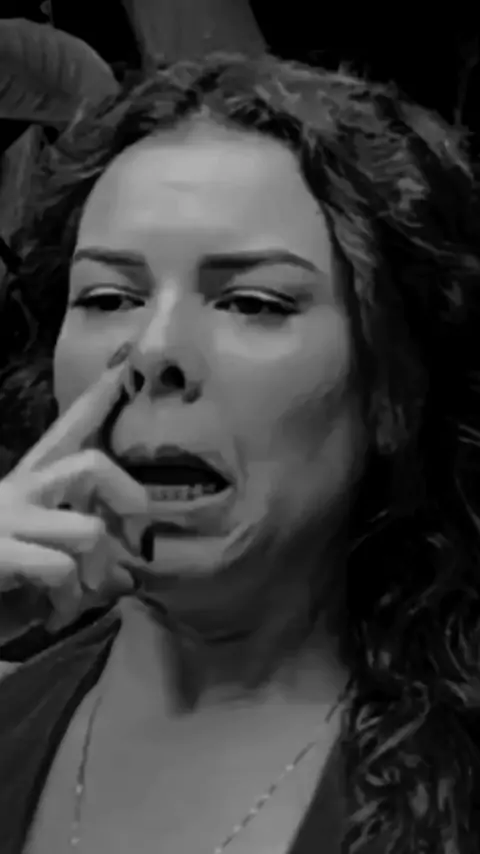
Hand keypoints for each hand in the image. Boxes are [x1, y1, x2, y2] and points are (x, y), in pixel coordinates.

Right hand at [0, 362, 148, 633]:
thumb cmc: (1, 581)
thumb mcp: (49, 564)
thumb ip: (89, 560)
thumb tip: (129, 577)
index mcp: (31, 484)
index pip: (67, 430)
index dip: (96, 398)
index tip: (125, 358)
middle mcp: (19, 491)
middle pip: (91, 465)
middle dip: (126, 497)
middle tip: (137, 530)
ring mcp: (9, 519)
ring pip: (89, 530)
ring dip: (97, 574)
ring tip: (81, 597)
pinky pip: (62, 569)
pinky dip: (71, 600)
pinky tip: (54, 616)